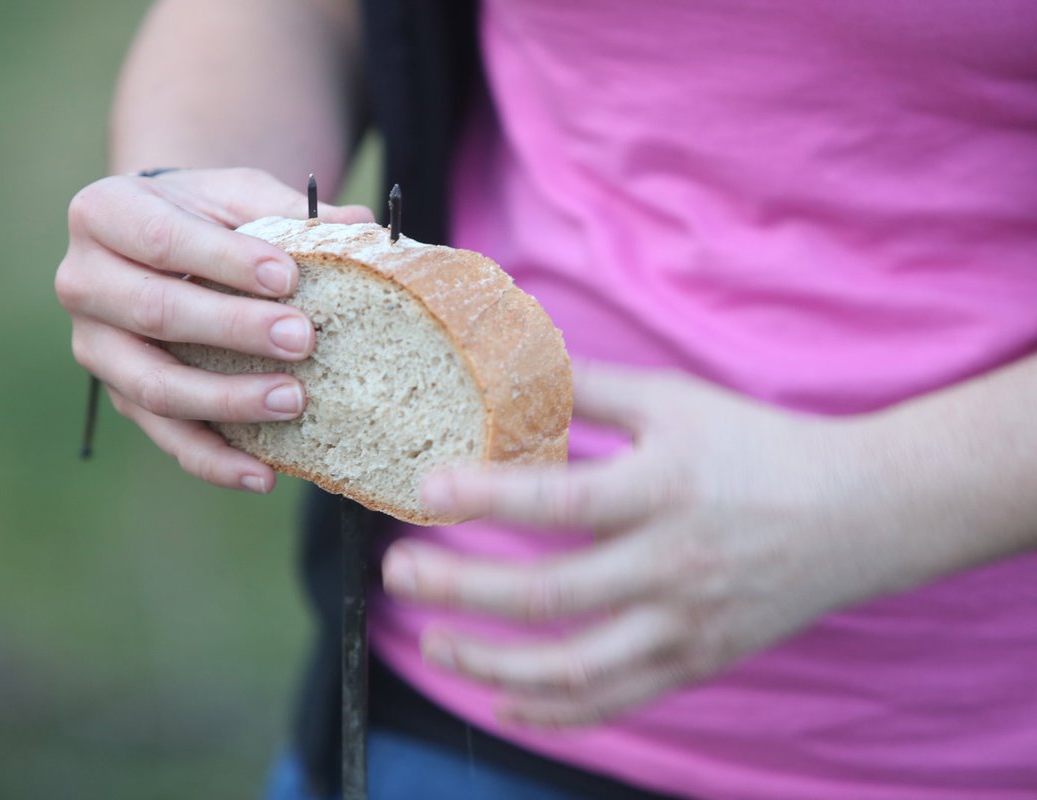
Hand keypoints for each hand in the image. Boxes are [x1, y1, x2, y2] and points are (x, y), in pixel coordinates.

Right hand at [55, 167, 372, 491]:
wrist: (154, 242)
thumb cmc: (203, 214)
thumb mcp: (236, 194)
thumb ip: (288, 209)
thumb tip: (362, 221)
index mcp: (104, 214)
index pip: (162, 240)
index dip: (225, 261)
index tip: (289, 276)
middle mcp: (83, 282)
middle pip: (154, 312)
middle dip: (233, 330)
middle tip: (303, 339)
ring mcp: (97, 347)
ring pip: (155, 386)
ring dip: (227, 400)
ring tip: (294, 401)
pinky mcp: (120, 395)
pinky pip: (165, 436)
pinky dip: (213, 461)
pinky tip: (262, 474)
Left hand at [381, 362, 902, 726]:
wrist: (860, 513)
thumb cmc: (757, 447)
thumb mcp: (675, 402)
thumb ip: (589, 387)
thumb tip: (510, 359)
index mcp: (664, 491)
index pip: (561, 502)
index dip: (487, 497)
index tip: (425, 490)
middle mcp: (673, 567)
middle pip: (549, 596)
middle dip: (460, 590)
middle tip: (397, 575)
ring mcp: (685, 626)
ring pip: (573, 671)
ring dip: (490, 665)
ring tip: (433, 643)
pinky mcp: (696, 663)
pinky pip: (614, 703)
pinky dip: (552, 711)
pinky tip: (502, 698)